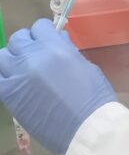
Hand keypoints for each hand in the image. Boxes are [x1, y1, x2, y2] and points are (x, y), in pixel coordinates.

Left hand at [0, 20, 115, 154]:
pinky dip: (5, 78)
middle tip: (36, 55)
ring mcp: (17, 77)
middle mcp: (32, 58)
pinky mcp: (9, 96)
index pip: (39, 27)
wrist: (86, 127)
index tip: (49, 41)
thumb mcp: (85, 66)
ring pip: (2, 57)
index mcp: (55, 48)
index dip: (44, 33)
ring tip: (23, 70)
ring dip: (12, 59)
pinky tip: (16, 84)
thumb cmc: (94, 96)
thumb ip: (66, 51)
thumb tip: (57, 41)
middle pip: (17, 39)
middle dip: (27, 44)